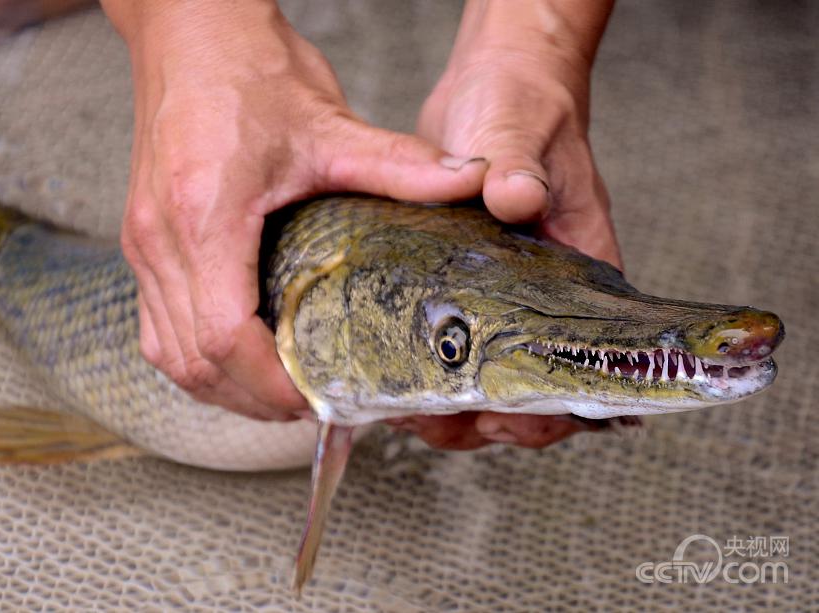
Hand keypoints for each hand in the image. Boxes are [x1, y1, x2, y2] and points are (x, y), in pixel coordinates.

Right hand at [101, 0, 488, 420]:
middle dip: (254, 399)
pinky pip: (156, 327)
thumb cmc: (247, 71)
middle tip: (312, 406)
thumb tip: (469, 182)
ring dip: (222, 387)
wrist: (188, 30)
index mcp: (205, 216)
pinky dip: (196, 359)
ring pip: (168, 354)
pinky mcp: (143, 239)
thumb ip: (401, 163)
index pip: (225, 337)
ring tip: (280, 393)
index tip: (318, 398)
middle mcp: (161, 239)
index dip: (272, 384)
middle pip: (194, 362)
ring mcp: (144, 243)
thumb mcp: (330, 122)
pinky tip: (239, 356)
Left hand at [397, 0, 620, 448]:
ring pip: (483, 378)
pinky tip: (383, 372)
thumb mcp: (520, 131)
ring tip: (398, 406)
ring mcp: (501, 299)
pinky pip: (448, 348)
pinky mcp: (462, 291)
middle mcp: (542, 298)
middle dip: (482, 418)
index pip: (579, 365)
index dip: (545, 407)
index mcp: (579, 272)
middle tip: (430, 419)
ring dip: (446, 403)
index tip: (501, 419)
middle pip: (526, 390)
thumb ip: (519, 165)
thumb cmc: (526, 107)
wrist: (494, 91)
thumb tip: (515, 196)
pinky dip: (422, 370)